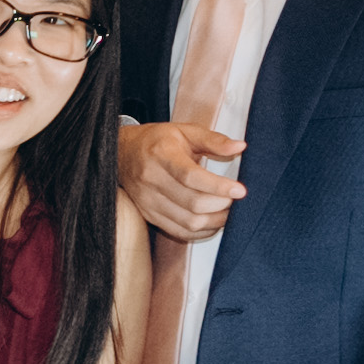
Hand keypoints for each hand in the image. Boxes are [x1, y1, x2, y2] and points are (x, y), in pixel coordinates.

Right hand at [119, 119, 246, 242]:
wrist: (123, 153)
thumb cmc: (157, 141)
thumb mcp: (185, 131)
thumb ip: (213, 140)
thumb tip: (240, 147)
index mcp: (161, 155)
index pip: (191, 177)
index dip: (218, 186)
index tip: (240, 190)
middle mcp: (152, 180)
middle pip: (192, 203)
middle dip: (221, 204)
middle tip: (236, 200)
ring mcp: (149, 201)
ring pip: (188, 221)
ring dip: (214, 221)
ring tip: (229, 211)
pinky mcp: (150, 215)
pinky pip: (179, 231)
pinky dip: (201, 231)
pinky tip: (213, 222)